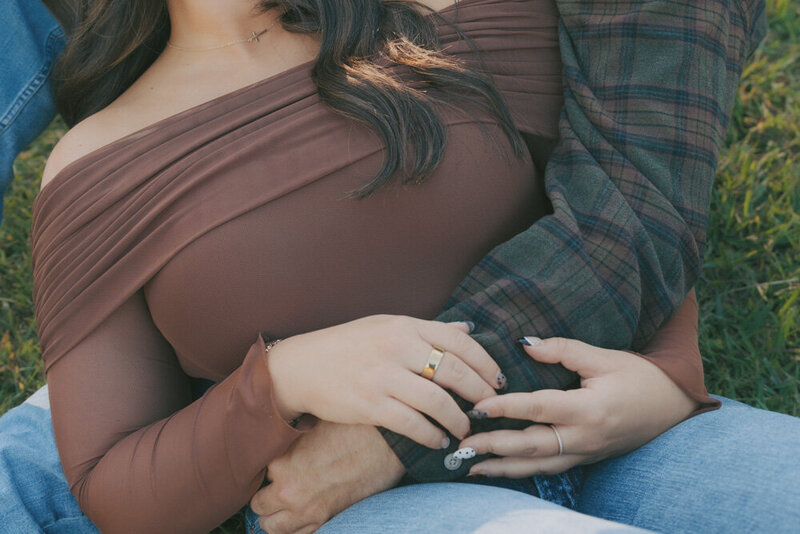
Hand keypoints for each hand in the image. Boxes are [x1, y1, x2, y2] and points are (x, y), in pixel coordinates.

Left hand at [250, 422, 404, 533]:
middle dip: (265, 496)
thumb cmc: (352, 428)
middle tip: (277, 486)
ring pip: (271, 528)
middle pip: (258, 505)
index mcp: (280, 464)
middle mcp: (288, 492)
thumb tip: (282, 437)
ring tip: (283, 506)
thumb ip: (291, 440)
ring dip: (274, 517)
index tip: (276, 466)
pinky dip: (295, 528)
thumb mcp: (313, 425)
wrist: (385, 443)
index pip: (256, 475)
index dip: (267, 469)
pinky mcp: (326, 520)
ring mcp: (306, 511)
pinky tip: (300, 516)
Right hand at [267, 316, 501, 448]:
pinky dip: (432, 435)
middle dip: (479, 393)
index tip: (497, 379)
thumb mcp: (386, 325)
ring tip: (465, 428)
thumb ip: (426, 331)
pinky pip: (413, 424)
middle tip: (489, 407)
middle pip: (455, 372)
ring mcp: (383, 376)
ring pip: (438, 401)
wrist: (302, 366)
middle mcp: (396, 347)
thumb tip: (466, 329)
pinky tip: (439, 440)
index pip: (459, 341)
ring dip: (458, 420)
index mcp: (404, 326)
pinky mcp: (370, 405)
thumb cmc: (348, 345)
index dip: (485, 363)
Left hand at [458, 337, 697, 476]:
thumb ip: (562, 350)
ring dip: (502, 467)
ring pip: (537, 466)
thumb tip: (524, 345)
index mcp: (589, 410)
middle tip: (461, 443)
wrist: (673, 405)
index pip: (538, 409)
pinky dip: (522, 471)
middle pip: (531, 445)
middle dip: (494, 446)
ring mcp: (586, 453)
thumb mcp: (604, 357)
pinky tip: (500, 469)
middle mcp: (585, 438)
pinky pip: (549, 469)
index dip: (506, 407)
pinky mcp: (586, 460)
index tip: (477, 405)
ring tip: (469, 466)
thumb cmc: (639, 376)